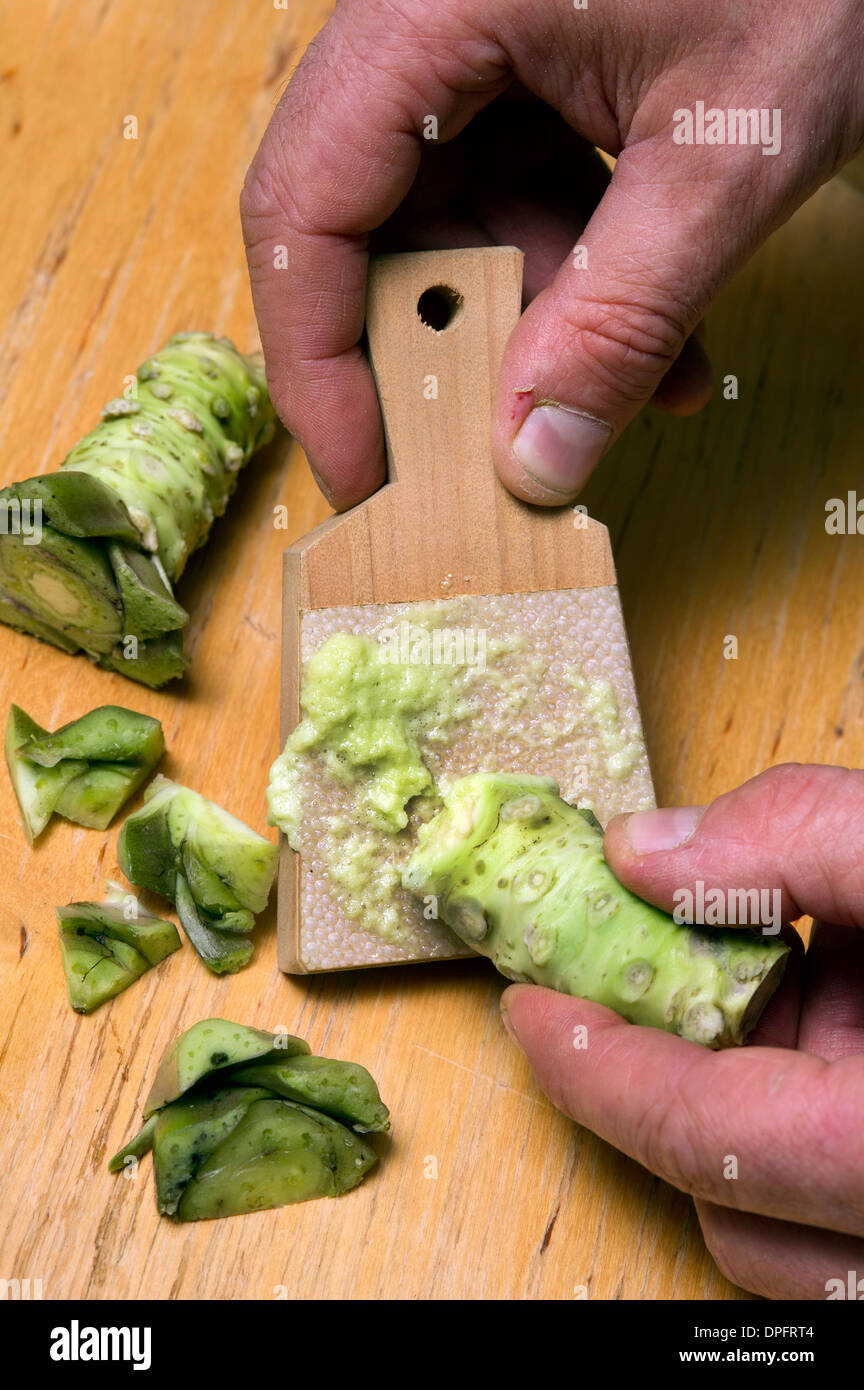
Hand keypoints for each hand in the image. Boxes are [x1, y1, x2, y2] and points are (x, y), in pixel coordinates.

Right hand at [241, 0, 863, 508]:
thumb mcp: (723, 158)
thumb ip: (623, 318)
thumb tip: (536, 458)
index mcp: (431, 4)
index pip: (307, 205)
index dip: (319, 362)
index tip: (368, 474)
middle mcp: (425, 17)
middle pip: (363, 222)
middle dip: (445, 353)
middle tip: (491, 455)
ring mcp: (473, 39)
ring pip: (449, 222)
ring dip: (539, 326)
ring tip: (640, 386)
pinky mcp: (525, 62)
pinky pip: (516, 193)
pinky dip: (579, 275)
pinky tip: (662, 334)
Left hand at [501, 763, 863, 1298]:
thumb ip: (793, 841)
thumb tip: (641, 854)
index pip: (693, 1133)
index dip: (590, 1066)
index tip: (528, 1009)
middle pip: (723, 1197)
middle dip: (664, 1080)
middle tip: (655, 971)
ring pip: (781, 1211)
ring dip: (744, 1094)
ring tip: (782, 973)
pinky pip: (834, 1192)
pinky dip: (805, 1101)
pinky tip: (837, 1004)